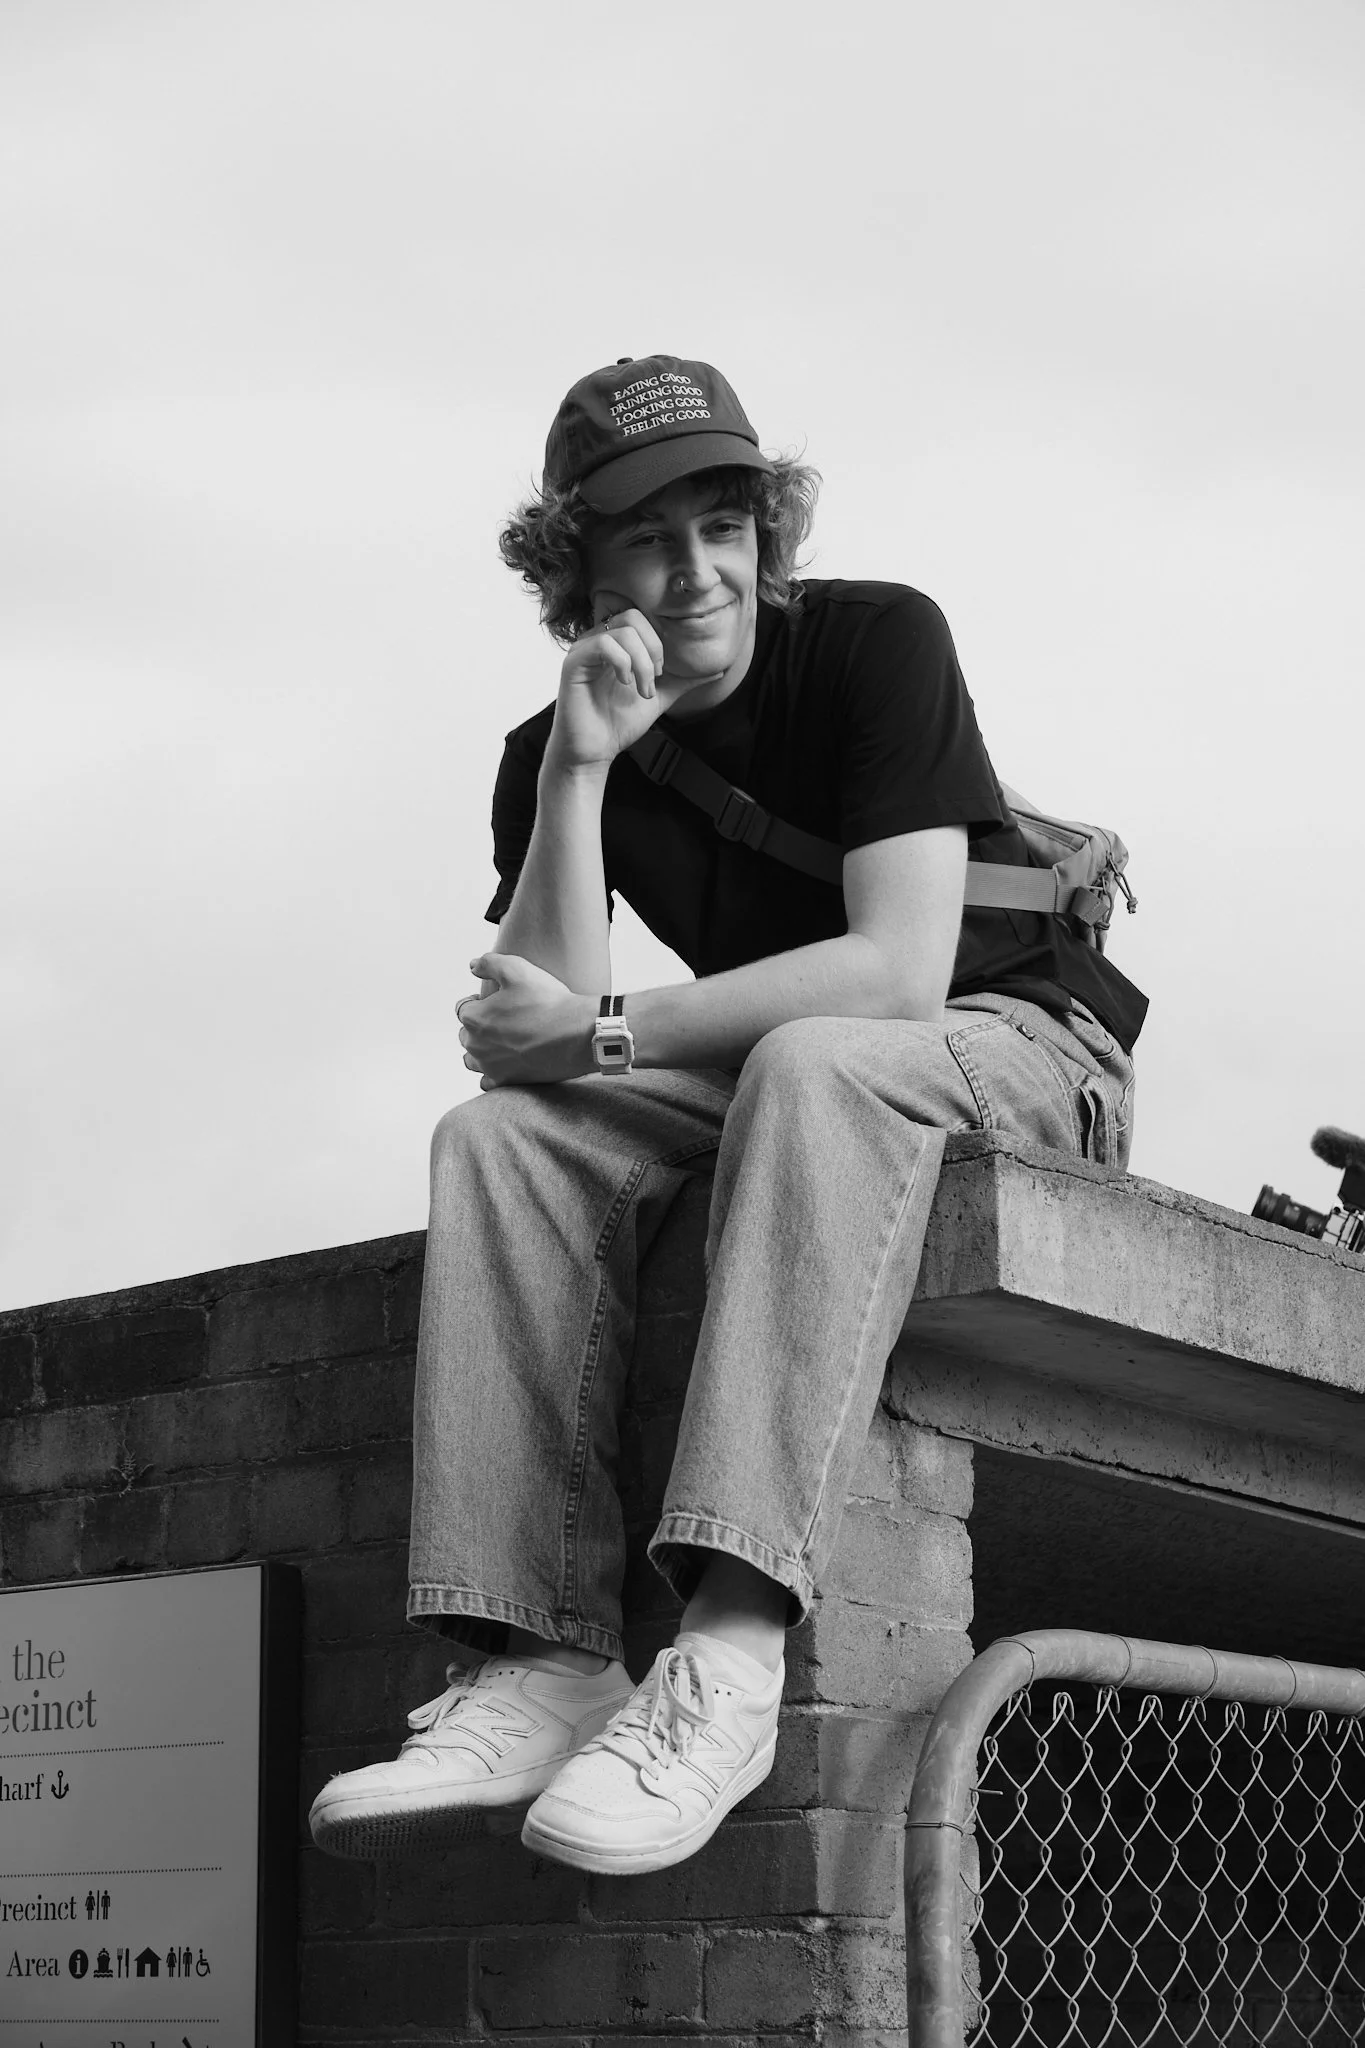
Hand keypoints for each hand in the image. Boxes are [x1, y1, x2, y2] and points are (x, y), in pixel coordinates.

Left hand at [458, 952, 597, 1088]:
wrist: (577, 1034)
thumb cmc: (547, 1001)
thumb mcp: (516, 969)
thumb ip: (489, 963)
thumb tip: (472, 966)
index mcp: (474, 1018)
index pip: (463, 1008)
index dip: (478, 1001)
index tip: (495, 1000)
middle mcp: (476, 1045)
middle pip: (466, 1034)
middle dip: (479, 1025)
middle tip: (503, 1018)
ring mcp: (491, 1066)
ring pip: (472, 1060)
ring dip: (481, 1050)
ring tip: (501, 1041)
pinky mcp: (507, 1081)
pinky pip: (487, 1082)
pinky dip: (492, 1073)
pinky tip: (505, 1063)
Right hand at [543, 596, 668, 772]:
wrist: (595, 751)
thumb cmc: (618, 723)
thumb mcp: (660, 698)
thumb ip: (683, 681)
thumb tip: (717, 671)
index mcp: (616, 643)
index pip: (642, 617)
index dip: (659, 641)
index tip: (662, 673)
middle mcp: (598, 640)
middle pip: (633, 616)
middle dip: (654, 649)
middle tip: (654, 680)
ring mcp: (584, 649)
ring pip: (622, 630)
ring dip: (642, 662)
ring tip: (642, 690)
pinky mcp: (573, 662)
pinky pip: (603, 644)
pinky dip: (623, 663)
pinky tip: (626, 684)